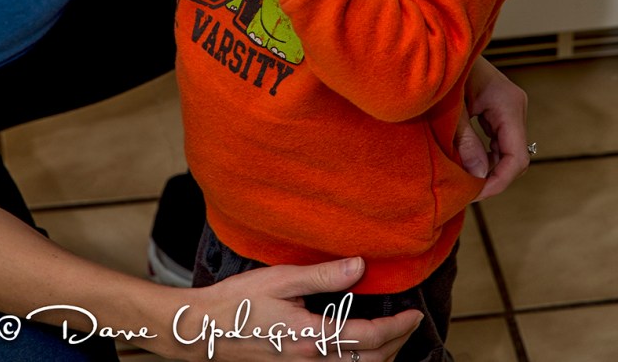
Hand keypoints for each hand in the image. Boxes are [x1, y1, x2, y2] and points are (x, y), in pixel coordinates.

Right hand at [167, 257, 422, 360]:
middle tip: (410, 323)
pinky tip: (358, 348)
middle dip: (397, 344)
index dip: (398, 327)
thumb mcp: (280, 279)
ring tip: (392, 335)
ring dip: (381, 357)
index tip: (414, 314)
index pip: (369, 339)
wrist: (203, 331)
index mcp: (312, 338)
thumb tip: (360, 266)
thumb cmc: (238, 302)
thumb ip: (323, 275)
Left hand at [457, 56, 529, 200]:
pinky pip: (500, 139)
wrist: (442, 43)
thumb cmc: (444, 70)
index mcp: (507, 103)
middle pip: (515, 155)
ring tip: (464, 178)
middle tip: (466, 189)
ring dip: (489, 166)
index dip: (499, 180)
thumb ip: (465, 140)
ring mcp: (509, 106)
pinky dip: (486, 153)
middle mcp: (515, 105)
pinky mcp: (499, 107)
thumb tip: (479, 175)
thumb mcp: (451, 108)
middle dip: (493, 176)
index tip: (476, 193)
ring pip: (508, 149)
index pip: (516, 156)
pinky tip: (467, 160)